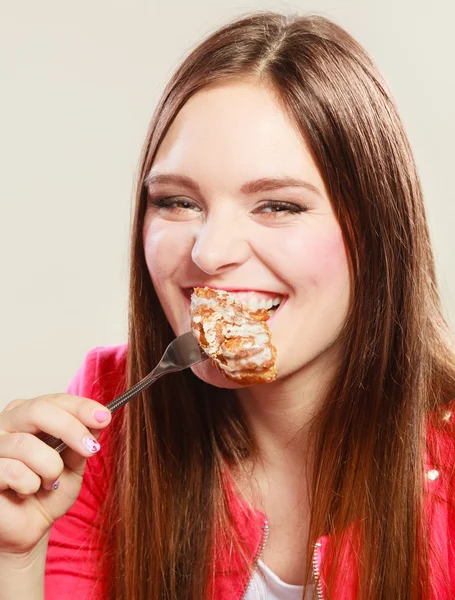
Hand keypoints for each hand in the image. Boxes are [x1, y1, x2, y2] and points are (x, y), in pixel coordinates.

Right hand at [0, 394, 110, 556]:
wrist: (30, 527)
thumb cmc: (49, 491)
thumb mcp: (74, 464)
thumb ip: (83, 440)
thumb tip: (99, 419)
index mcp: (28, 415)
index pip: (55, 400)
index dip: (81, 407)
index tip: (104, 417)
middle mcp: (7, 423)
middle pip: (38, 410)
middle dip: (71, 428)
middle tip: (91, 448)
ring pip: (26, 444)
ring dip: (50, 468)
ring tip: (49, 483)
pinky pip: (12, 470)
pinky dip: (30, 485)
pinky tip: (26, 492)